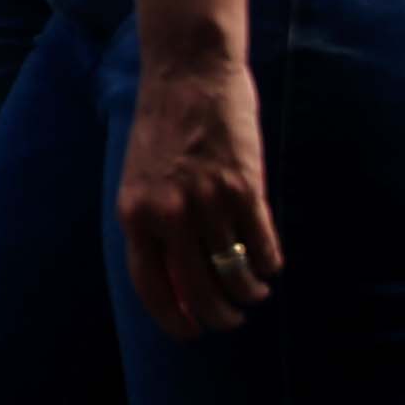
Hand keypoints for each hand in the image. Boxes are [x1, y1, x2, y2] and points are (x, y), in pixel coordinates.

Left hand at [117, 51, 280, 338]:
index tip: (192, 333)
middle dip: (219, 317)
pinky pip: (262, 246)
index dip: (175, 320)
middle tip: (232, 319)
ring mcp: (208, 201)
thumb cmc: (163, 126)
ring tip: (254, 291)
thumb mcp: (139, 179)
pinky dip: (269, 263)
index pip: (152, 288)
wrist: (188, 71)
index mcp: (134, 214)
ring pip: (235, 275)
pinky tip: (270, 264)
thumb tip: (176, 281)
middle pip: (198, 292)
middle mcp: (168, 214)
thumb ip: (152, 225)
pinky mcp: (246, 187)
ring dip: (249, 293)